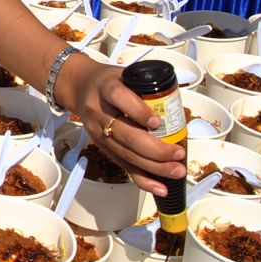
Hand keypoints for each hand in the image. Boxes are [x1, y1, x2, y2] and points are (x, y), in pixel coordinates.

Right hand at [59, 56, 185, 196]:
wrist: (80, 88)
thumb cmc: (109, 82)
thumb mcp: (126, 75)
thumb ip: (148, 89)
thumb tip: (180, 110)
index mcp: (106, 88)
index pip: (120, 97)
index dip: (138, 111)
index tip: (157, 121)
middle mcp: (99, 112)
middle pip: (126, 134)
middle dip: (155, 149)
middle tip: (178, 153)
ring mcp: (99, 132)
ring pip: (126, 154)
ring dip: (153, 167)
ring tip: (176, 171)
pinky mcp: (102, 147)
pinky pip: (123, 165)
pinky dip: (142, 179)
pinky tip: (159, 187)